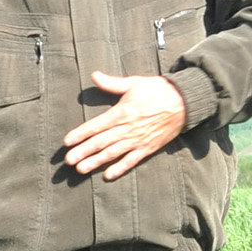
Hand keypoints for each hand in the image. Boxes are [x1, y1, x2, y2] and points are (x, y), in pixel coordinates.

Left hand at [63, 71, 187, 179]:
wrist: (184, 102)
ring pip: (112, 153)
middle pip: (101, 142)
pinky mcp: (148, 148)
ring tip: (81, 169)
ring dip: (96, 162)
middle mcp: (128, 128)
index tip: (67, 141)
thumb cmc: (158, 90)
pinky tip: (108, 175)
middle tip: (68, 160)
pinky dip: (119, 168)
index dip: (80, 134)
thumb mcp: (134, 83)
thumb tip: (94, 75)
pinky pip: (131, 160)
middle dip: (83, 151)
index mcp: (122, 112)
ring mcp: (138, 140)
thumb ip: (112, 83)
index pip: (96, 125)